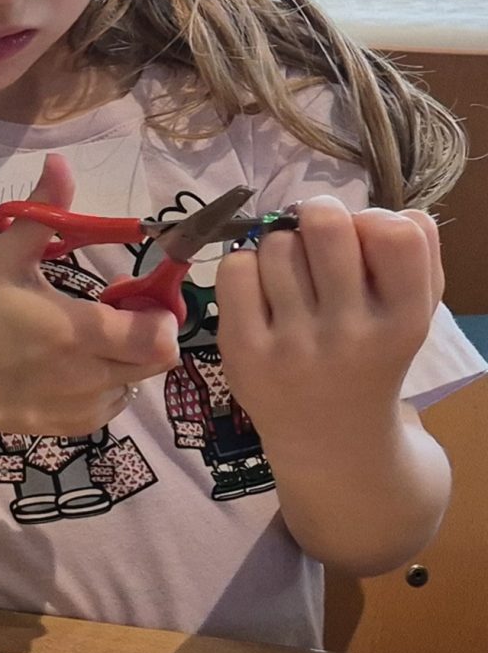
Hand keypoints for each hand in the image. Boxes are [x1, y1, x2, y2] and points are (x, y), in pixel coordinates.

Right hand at [0, 153, 181, 448]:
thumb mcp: (6, 260)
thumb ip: (43, 212)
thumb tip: (59, 162)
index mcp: (77, 331)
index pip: (161, 333)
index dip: (159, 311)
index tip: (129, 293)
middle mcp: (90, 374)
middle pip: (160, 357)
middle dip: (148, 331)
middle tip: (114, 313)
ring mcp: (86, 406)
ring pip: (139, 379)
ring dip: (128, 357)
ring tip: (88, 340)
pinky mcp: (78, 426)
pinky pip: (116, 401)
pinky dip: (107, 382)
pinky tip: (72, 367)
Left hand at [217, 196, 440, 446]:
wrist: (333, 441)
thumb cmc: (372, 358)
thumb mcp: (412, 314)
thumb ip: (417, 258)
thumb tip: (395, 210)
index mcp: (404, 322)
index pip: (396, 235)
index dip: (373, 219)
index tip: (361, 237)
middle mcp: (351, 335)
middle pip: (325, 226)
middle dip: (318, 217)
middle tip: (316, 239)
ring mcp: (294, 345)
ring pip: (275, 244)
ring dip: (280, 248)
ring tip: (292, 280)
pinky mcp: (244, 352)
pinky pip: (235, 269)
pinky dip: (245, 267)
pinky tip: (260, 292)